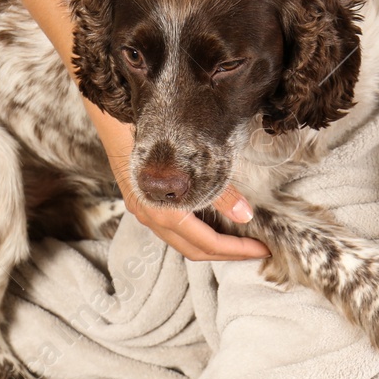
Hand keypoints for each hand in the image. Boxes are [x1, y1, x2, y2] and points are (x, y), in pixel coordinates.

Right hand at [84, 100, 269, 261]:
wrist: (117, 123)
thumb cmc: (156, 140)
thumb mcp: (194, 166)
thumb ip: (220, 194)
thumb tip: (245, 216)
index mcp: (163, 213)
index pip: (207, 244)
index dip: (236, 250)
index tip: (262, 249)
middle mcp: (151, 219)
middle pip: (195, 251)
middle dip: (227, 254)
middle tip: (255, 251)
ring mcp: (144, 214)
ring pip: (183, 244)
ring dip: (212, 247)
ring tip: (238, 242)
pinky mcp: (143, 206)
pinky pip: (174, 231)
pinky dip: (197, 235)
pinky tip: (213, 227)